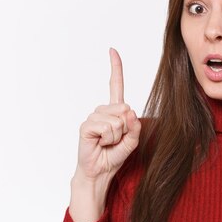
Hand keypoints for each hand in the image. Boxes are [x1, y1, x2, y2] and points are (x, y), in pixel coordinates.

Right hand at [74, 47, 141, 182]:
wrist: (100, 172)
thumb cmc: (114, 156)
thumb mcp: (132, 141)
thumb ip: (135, 126)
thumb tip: (129, 111)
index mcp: (114, 111)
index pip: (115, 85)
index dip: (115, 68)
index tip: (112, 50)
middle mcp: (103, 111)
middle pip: (125, 110)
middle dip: (126, 129)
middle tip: (116, 140)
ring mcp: (93, 117)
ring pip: (117, 121)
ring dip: (117, 136)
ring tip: (108, 143)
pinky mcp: (86, 126)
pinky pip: (107, 128)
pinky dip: (109, 139)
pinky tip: (100, 143)